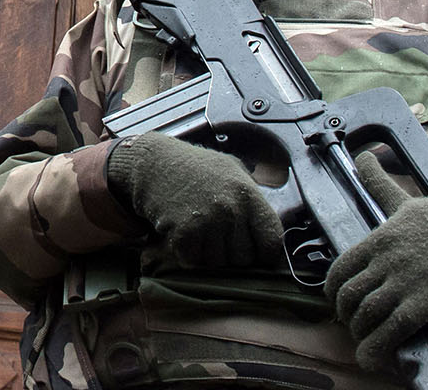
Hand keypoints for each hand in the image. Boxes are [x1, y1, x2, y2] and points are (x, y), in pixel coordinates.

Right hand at [106, 133, 283, 269]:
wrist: (154, 163)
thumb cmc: (196, 167)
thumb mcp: (232, 170)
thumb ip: (254, 197)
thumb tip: (273, 230)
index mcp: (248, 194)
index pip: (272, 240)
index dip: (266, 253)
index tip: (256, 252)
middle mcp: (230, 209)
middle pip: (245, 259)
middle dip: (233, 255)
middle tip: (219, 239)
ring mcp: (207, 223)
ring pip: (219, 264)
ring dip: (209, 256)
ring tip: (200, 233)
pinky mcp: (183, 234)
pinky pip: (194, 262)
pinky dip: (188, 255)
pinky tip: (185, 235)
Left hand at [325, 152, 427, 372]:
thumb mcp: (408, 199)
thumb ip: (380, 184)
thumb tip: (363, 156)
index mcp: (380, 237)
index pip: (340, 270)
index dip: (333, 292)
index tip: (340, 302)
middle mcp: (388, 258)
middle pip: (348, 295)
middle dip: (345, 316)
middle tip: (353, 325)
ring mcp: (407, 280)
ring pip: (366, 314)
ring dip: (360, 334)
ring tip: (365, 342)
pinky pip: (393, 329)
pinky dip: (377, 348)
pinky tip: (374, 358)